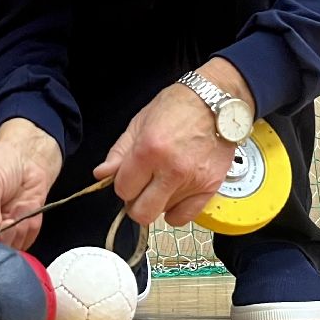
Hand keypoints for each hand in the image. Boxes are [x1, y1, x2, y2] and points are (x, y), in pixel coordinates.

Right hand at [0, 119, 61, 249]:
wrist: (26, 160)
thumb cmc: (0, 163)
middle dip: (1, 236)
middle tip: (8, 215)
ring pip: (4, 252)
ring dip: (17, 229)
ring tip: (15, 207)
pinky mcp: (12, 240)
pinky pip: (23, 246)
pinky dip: (28, 227)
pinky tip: (23, 211)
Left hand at [95, 60, 253, 227]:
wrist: (217, 101)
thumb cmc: (178, 106)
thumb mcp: (140, 122)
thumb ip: (119, 152)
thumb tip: (102, 174)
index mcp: (149, 151)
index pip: (123, 190)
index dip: (123, 185)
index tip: (129, 177)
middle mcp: (171, 170)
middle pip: (142, 212)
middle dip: (136, 202)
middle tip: (141, 188)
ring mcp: (192, 181)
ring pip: (162, 213)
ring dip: (158, 201)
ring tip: (164, 180)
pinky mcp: (210, 187)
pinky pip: (186, 217)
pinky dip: (176, 211)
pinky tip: (175, 195)